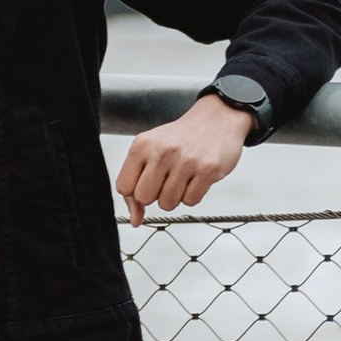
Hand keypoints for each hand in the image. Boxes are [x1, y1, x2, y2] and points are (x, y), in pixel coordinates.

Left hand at [116, 95, 255, 219]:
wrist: (216, 119)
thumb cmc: (180, 139)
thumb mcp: (150, 152)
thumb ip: (136, 184)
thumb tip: (135, 220)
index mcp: (142, 145)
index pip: (124, 187)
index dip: (134, 194)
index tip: (145, 186)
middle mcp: (162, 151)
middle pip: (144, 198)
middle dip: (155, 195)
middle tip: (166, 180)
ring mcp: (186, 161)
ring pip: (168, 204)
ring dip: (175, 197)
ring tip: (182, 177)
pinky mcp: (207, 169)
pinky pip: (190, 201)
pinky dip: (193, 194)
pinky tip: (196, 177)